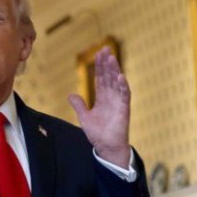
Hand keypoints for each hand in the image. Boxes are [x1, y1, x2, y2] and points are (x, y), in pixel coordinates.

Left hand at [68, 47, 130, 167]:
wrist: (106, 147)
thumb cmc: (98, 133)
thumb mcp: (84, 117)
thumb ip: (79, 105)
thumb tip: (71, 95)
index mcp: (103, 98)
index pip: (101, 79)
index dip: (99, 67)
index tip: (98, 54)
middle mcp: (111, 97)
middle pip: (109, 77)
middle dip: (107, 63)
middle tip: (105, 49)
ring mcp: (118, 102)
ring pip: (117, 82)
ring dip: (115, 70)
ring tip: (111, 58)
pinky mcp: (124, 109)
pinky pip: (124, 95)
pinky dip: (123, 86)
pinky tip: (121, 77)